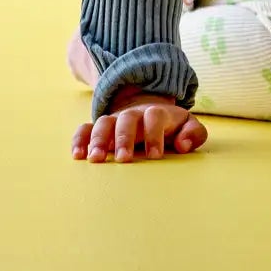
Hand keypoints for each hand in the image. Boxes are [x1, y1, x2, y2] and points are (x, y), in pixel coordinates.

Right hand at [71, 88, 206, 163]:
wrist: (149, 111)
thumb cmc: (171, 126)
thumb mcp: (188, 126)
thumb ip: (193, 134)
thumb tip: (183, 146)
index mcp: (157, 113)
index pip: (155, 116)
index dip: (155, 134)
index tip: (155, 156)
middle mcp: (133, 114)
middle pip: (126, 119)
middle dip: (124, 138)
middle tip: (124, 159)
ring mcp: (114, 120)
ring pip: (103, 122)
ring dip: (99, 139)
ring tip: (96, 160)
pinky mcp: (99, 128)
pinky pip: (85, 129)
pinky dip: (79, 139)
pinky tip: (77, 156)